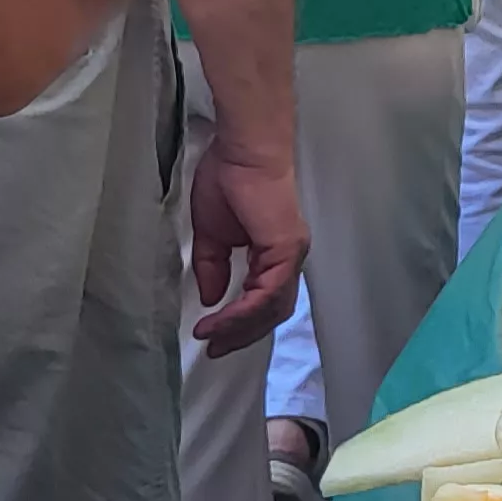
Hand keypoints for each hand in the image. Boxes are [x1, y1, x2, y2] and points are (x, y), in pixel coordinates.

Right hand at [185, 135, 308, 356]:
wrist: (242, 151)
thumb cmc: (228, 180)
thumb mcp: (212, 235)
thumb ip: (212, 267)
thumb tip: (211, 298)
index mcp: (274, 253)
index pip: (264, 300)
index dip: (239, 323)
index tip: (210, 337)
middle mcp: (289, 257)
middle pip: (272, 312)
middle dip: (241, 335)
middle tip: (214, 349)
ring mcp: (291, 254)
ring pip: (272, 308)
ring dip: (240, 328)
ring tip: (211, 337)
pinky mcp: (285, 249)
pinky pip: (267, 293)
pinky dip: (243, 311)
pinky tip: (219, 319)